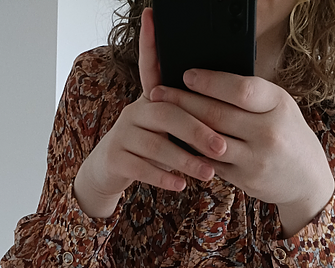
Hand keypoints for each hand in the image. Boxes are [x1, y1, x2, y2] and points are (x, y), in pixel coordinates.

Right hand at [74, 9, 227, 217]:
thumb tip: (224, 113)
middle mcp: (134, 112)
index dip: (150, 42)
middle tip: (221, 147)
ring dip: (185, 160)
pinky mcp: (116, 158)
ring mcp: (122, 135)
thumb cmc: (149, 149)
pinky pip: (141, 167)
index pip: (151, 67)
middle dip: (196, 130)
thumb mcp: (166, 130)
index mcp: (150, 100)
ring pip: (155, 145)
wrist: (109, 171)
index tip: (151, 16)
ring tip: (207, 172)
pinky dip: (163, 177)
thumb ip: (186, 118)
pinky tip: (180, 184)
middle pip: (166, 113)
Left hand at [149, 69, 334, 236]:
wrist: (306, 177)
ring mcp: (257, 159)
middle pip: (217, 115)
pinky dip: (192, 153)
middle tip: (159, 94)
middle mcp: (268, 132)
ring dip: (182, 130)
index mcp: (278, 104)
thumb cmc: (287, 133)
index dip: (210, 82)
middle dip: (184, 103)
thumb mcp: (279, 107)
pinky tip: (176, 142)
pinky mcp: (246, 180)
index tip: (186, 75)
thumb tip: (207, 80)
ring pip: (210, 142)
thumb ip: (250, 96)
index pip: (239, 89)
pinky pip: (212, 163)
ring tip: (161, 118)